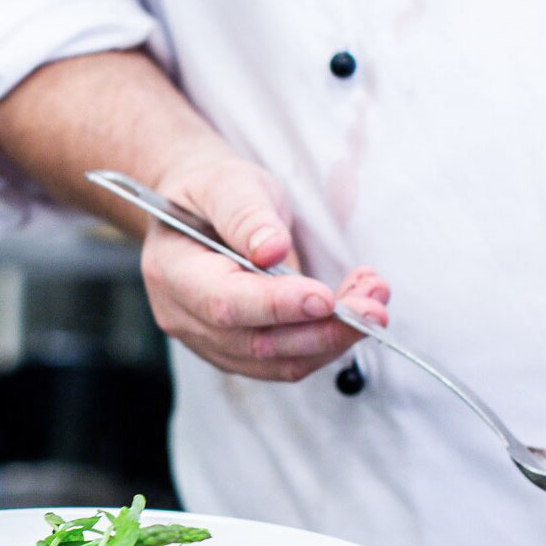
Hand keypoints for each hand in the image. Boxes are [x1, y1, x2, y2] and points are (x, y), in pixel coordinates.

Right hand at [138, 154, 388, 382]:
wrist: (202, 212)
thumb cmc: (213, 194)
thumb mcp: (228, 184)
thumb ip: (246, 214)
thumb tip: (271, 250)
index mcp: (172, 271)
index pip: (225, 302)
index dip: (277, 306)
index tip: (325, 297)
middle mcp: (184, 317)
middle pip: (257, 343)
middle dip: (322, 329)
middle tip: (373, 305)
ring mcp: (210, 342)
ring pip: (278, 362)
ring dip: (334, 338)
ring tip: (374, 302)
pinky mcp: (239, 353)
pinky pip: (286, 362)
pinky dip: (327, 342)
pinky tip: (353, 311)